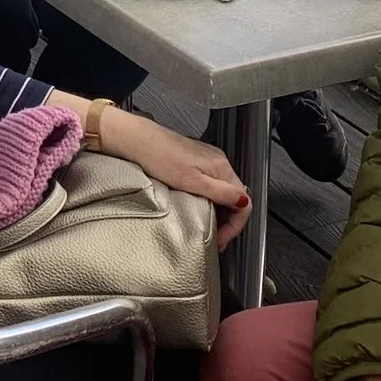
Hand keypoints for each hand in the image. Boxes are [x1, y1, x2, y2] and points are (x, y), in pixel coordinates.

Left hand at [90, 109, 251, 248]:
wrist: (136, 139)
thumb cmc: (159, 157)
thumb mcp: (192, 181)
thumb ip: (221, 192)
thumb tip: (245, 202)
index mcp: (221, 167)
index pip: (244, 202)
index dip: (235, 226)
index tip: (221, 240)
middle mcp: (218, 162)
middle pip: (235, 198)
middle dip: (228, 222)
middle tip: (215, 239)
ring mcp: (206, 160)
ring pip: (223, 193)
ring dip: (218, 213)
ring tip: (206, 227)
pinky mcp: (194, 161)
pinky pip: (211, 185)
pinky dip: (209, 201)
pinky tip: (197, 208)